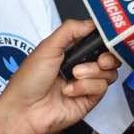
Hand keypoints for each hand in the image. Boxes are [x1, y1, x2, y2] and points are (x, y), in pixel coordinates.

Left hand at [0, 20, 119, 133]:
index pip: (96, 39)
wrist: (24, 111)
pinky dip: (85, 87)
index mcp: (70, 50)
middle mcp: (80, 66)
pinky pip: (101, 88)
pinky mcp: (88, 100)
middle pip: (109, 56)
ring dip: (91, 72)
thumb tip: (91, 22)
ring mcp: (86, 83)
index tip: (110, 37)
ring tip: (74, 75)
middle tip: (100, 59)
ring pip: (108, 72)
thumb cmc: (28, 80)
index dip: (106, 38)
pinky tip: (69, 90)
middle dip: (108, 56)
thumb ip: (70, 30)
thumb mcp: (47, 47)